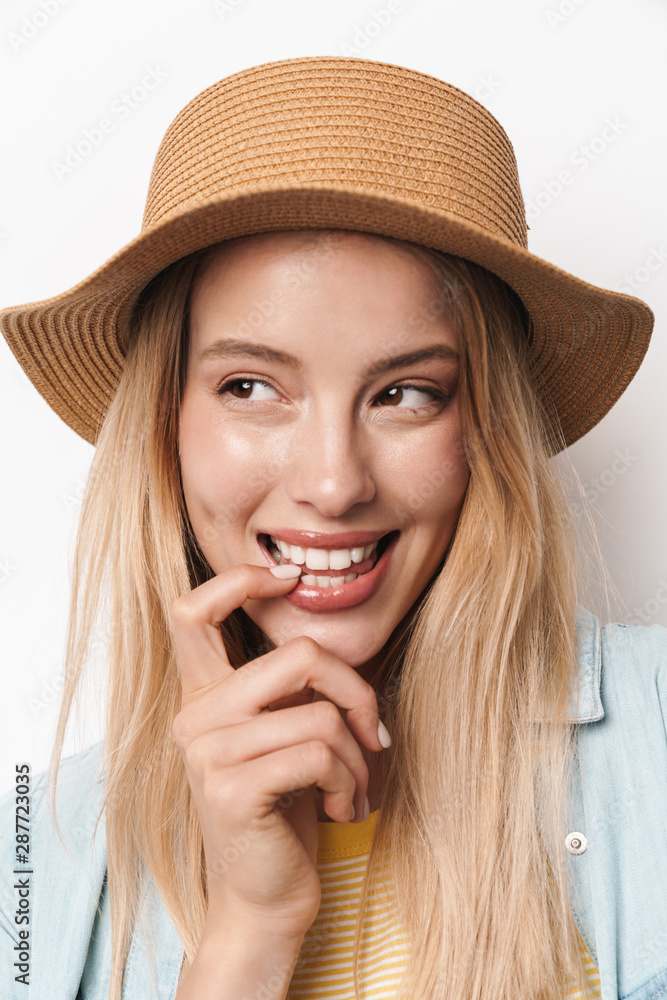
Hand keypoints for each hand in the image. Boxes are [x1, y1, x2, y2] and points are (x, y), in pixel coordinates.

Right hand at [171, 564, 387, 940]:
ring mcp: (208, 753)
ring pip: (321, 714)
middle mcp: (194, 717)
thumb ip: (290, 687)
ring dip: (358, 757)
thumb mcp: (284, 735)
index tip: (290, 579)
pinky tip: (342, 809)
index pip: (192, 611)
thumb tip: (333, 648)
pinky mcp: (232, 790)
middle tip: (374, 734)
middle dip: (356, 691)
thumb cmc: (285, 812)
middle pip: (299, 655)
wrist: (264, 901)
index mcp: (203, 696)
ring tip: (353, 789)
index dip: (241, 579)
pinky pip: (320, 754)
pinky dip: (348, 782)